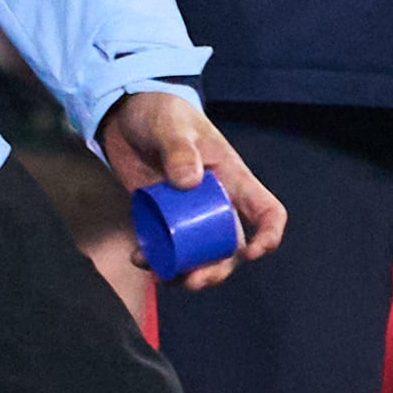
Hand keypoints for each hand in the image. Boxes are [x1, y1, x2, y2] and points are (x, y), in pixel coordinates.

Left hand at [95, 89, 288, 286]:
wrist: (124, 114)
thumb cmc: (160, 112)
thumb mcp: (170, 125)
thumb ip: (179, 149)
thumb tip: (190, 182)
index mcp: (231, 177)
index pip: (266, 210)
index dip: (267, 235)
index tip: (251, 253)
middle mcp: (216, 201)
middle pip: (230, 246)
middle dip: (217, 269)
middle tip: (194, 280)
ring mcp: (188, 213)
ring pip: (199, 254)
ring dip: (187, 272)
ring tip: (164, 276)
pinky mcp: (161, 218)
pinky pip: (166, 247)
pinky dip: (157, 259)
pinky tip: (140, 257)